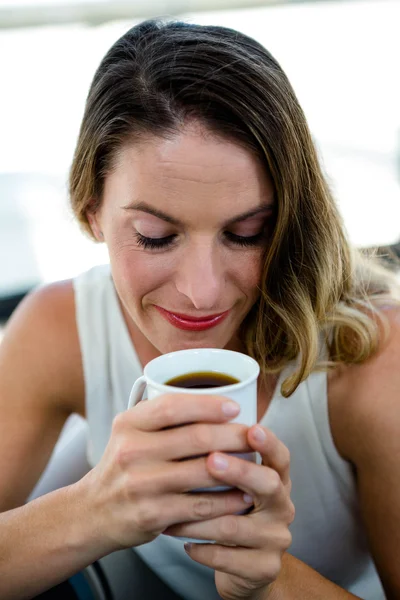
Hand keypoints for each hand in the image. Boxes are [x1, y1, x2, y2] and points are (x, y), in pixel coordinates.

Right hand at [79, 394, 254, 551]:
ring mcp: (141, 485)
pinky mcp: (152, 515)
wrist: (92, 512)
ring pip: (203, 471)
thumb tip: (212, 395)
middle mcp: (132, 451)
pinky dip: (227, 500)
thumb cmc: (124, 466)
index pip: (173, 406)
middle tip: (255, 435)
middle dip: (234, 435)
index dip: (208, 404)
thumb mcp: (129, 432)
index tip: (235, 408)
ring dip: (238, 467)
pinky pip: (200, 505)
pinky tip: (243, 495)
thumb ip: (160, 415)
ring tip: (258, 463)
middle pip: (196, 438)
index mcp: (128, 424)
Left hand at [164, 425, 294, 599]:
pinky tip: (184, 542)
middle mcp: (282, 506)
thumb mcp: (236, 484)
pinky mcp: (263, 568)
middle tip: (210, 460)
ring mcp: (275, 538)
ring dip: (201, 518)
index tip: (251, 429)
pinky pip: (227, 558)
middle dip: (239, 471)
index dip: (269, 442)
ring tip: (173, 512)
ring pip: (237, 525)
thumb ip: (225, 457)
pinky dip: (201, 549)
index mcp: (276, 479)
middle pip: (269, 484)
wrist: (244, 567)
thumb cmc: (233, 512)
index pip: (280, 456)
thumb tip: (192, 421)